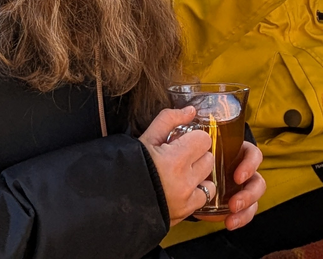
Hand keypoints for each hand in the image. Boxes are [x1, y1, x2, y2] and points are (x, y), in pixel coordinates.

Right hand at [138, 106, 215, 225]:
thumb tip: (190, 110)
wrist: (112, 199)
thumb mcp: (146, 138)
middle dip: (196, 155)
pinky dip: (197, 193)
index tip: (181, 142)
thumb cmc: (127, 167)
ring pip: (210, 180)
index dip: (193, 138)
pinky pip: (204, 198)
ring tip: (180, 175)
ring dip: (199, 176)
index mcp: (175, 159)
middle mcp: (184, 181)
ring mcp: (186, 199)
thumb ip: (169, 120)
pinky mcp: (185, 212)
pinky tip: (182, 189)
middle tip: (179, 157)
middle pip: (208, 158)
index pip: (203, 139)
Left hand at [194, 141, 264, 230]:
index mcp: (236, 153)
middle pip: (257, 180)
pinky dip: (241, 218)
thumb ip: (191, 139)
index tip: (237, 178)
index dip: (250, 165)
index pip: (253, 154)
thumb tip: (188, 118)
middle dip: (249, 193)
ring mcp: (242, 187)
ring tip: (232, 214)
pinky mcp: (239, 204)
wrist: (185, 180)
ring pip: (255, 197)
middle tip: (234, 203)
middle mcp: (243, 169)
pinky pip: (247, 212)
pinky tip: (230, 223)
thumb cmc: (192, 157)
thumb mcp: (194, 146)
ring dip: (247, 206)